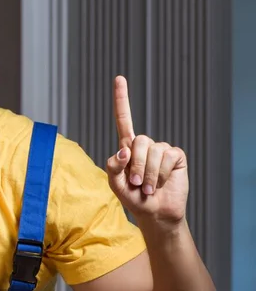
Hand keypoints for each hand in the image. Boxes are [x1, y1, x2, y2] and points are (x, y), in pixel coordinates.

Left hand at [105, 76, 188, 227]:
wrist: (155, 212)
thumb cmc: (133, 198)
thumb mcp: (115, 184)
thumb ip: (113, 166)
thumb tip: (125, 149)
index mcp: (127, 148)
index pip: (124, 120)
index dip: (121, 99)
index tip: (119, 78)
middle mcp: (145, 145)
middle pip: (139, 142)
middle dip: (136, 166)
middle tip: (137, 184)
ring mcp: (162, 150)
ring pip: (153, 152)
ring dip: (149, 174)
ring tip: (148, 188)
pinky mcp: (176, 156)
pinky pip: (167, 158)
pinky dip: (161, 175)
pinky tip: (161, 183)